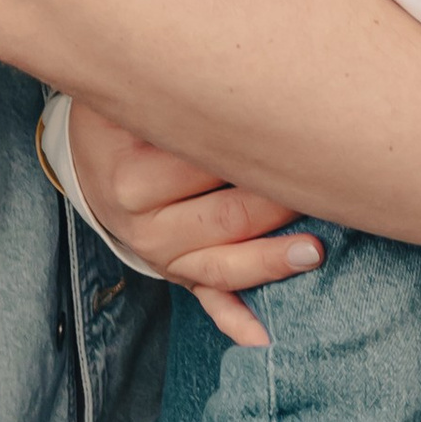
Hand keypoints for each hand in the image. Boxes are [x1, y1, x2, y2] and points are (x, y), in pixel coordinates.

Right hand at [67, 100, 320, 347]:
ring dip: (270, 262)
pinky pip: (207, 299)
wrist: (94, 156)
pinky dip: (236, 319)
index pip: (211, 164)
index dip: (260, 154)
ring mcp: (158, 253)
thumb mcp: (141, 99)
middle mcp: (141, 219)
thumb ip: (188, 98)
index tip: (303, 142)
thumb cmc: (135, 115)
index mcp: (132, 170)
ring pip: (223, 263)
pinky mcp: (174, 273)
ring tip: (314, 252)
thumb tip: (256, 85)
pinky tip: (263, 336)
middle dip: (279, 204)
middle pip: (226, 215)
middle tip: (326, 187)